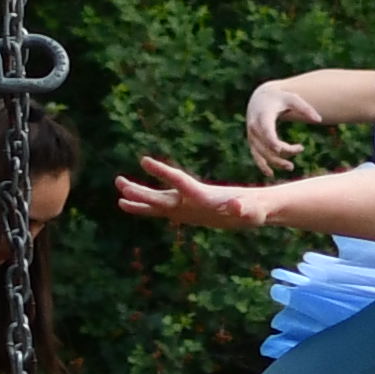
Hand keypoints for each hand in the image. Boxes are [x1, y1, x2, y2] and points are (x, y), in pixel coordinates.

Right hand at [114, 153, 276, 232]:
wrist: (253, 207)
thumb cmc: (256, 210)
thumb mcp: (252, 212)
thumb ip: (244, 209)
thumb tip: (238, 206)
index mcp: (203, 195)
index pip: (180, 181)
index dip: (162, 172)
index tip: (144, 160)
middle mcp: (190, 197)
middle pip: (162, 193)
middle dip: (142, 189)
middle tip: (119, 182)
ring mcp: (185, 204)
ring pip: (157, 200)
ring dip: (138, 195)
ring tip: (118, 187)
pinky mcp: (183, 212)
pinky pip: (158, 210)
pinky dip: (142, 208)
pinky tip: (126, 206)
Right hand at [240, 80, 309, 175]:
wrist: (260, 98)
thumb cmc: (279, 98)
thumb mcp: (293, 99)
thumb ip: (305, 108)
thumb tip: (319, 120)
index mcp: (263, 116)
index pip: (266, 132)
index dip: (272, 141)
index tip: (280, 149)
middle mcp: (254, 128)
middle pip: (267, 145)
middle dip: (283, 151)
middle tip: (300, 148)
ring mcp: (252, 136)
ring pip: (262, 154)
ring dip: (275, 162)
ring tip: (291, 167)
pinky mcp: (253, 142)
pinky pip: (256, 156)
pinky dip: (262, 166)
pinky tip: (271, 174)